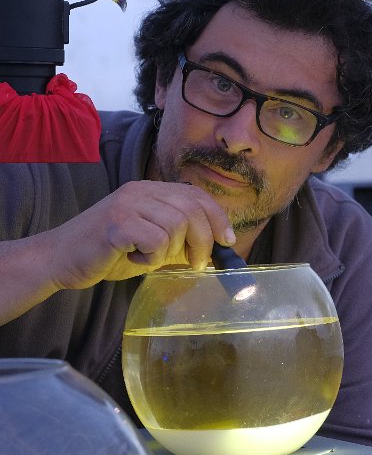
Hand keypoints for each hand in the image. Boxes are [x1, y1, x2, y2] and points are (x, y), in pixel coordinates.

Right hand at [47, 180, 233, 289]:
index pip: (196, 195)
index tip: (228, 240)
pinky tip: (134, 259)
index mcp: (150, 191)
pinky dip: (152, 257)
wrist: (59, 260)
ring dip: (172, 251)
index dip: (218, 217)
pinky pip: (156, 240)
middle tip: (198, 264)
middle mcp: (140, 191)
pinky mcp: (116, 224)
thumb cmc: (108, 254)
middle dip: (204, 240)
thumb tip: (215, 249)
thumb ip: (179, 239)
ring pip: (177, 225)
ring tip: (152, 259)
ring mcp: (127, 204)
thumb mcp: (151, 243)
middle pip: (192, 209)